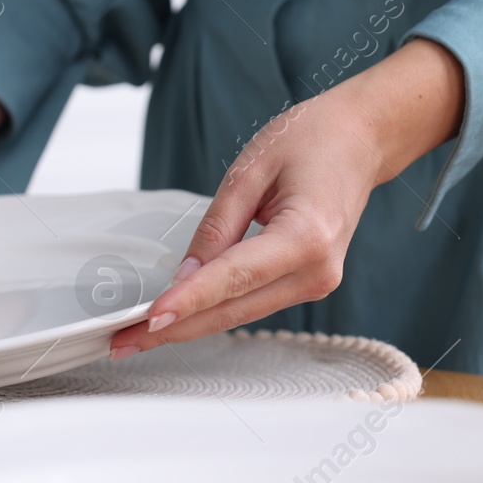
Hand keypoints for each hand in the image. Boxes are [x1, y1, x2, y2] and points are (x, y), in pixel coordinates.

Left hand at [109, 39, 464, 355]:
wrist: (360, 140)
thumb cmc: (312, 141)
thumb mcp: (250, 169)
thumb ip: (216, 226)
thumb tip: (183, 276)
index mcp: (308, 237)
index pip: (234, 278)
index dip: (188, 301)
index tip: (148, 319)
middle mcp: (317, 271)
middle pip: (233, 310)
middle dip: (175, 328)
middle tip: (122, 341)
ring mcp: (316, 283)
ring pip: (240, 314)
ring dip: (189, 325)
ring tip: (136, 334)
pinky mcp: (307, 283)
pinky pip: (252, 303)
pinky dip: (213, 310)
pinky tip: (178, 316)